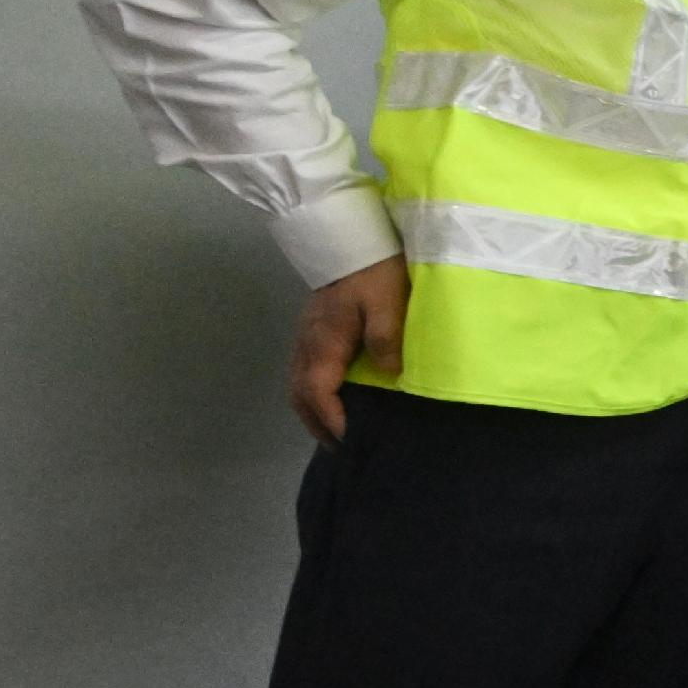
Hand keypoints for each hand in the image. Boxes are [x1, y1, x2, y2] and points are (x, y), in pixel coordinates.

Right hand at [289, 257, 409, 442]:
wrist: (351, 240)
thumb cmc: (373, 271)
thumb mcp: (387, 301)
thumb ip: (385, 336)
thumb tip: (389, 372)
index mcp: (324, 343)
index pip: (318, 392)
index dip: (332, 420)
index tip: (351, 439)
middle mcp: (307, 345)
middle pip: (300, 396)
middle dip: (318, 425)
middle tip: (343, 447)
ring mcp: (305, 338)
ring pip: (298, 386)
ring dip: (313, 412)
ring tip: (337, 432)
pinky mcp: (311, 332)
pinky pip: (304, 373)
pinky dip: (313, 395)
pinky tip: (333, 400)